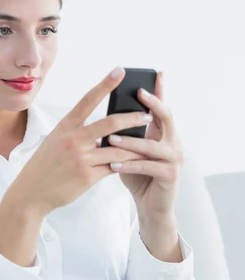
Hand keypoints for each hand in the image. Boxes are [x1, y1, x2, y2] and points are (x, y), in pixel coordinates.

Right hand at [11, 67, 147, 216]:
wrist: (31, 192)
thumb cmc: (44, 166)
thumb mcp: (55, 141)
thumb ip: (77, 133)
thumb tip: (103, 131)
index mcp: (65, 126)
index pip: (88, 100)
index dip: (106, 84)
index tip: (120, 71)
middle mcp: (73, 139)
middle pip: (110, 123)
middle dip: (133, 118)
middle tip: (147, 114)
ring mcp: (81, 158)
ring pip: (117, 148)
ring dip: (135, 146)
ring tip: (149, 144)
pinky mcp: (87, 176)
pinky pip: (113, 167)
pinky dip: (125, 165)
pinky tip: (135, 163)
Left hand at [107, 70, 183, 220]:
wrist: (150, 205)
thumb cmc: (138, 175)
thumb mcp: (130, 151)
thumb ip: (125, 135)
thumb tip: (106, 118)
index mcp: (163, 133)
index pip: (161, 107)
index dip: (160, 90)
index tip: (156, 73)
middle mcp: (173, 142)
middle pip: (166, 117)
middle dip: (153, 104)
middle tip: (139, 94)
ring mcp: (174, 159)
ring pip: (152, 146)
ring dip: (130, 142)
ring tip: (111, 140)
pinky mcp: (170, 175)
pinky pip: (148, 166)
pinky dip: (130, 165)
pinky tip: (114, 165)